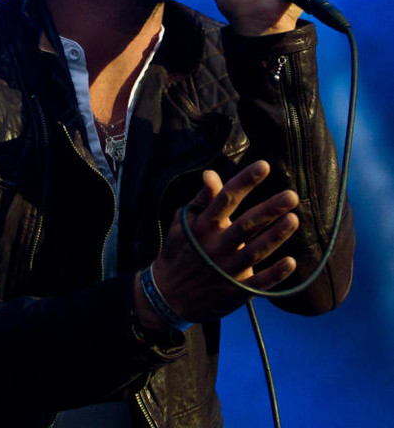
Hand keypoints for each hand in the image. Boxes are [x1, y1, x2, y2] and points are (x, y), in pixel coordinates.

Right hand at [135, 161, 298, 330]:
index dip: (245, 181)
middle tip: (291, 196)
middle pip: (247, 225)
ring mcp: (227, 270)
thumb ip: (202, 199)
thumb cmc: (179, 251)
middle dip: (269, 210)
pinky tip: (291, 261)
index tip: (264, 165)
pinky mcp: (236, 291)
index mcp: (203, 226)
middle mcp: (217, 246)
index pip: (226, 199)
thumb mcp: (183, 222)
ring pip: (256, 251)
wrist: (168, 297)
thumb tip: (211, 173)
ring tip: (294, 219)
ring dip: (276, 236)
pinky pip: (260, 283)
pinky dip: (276, 274)